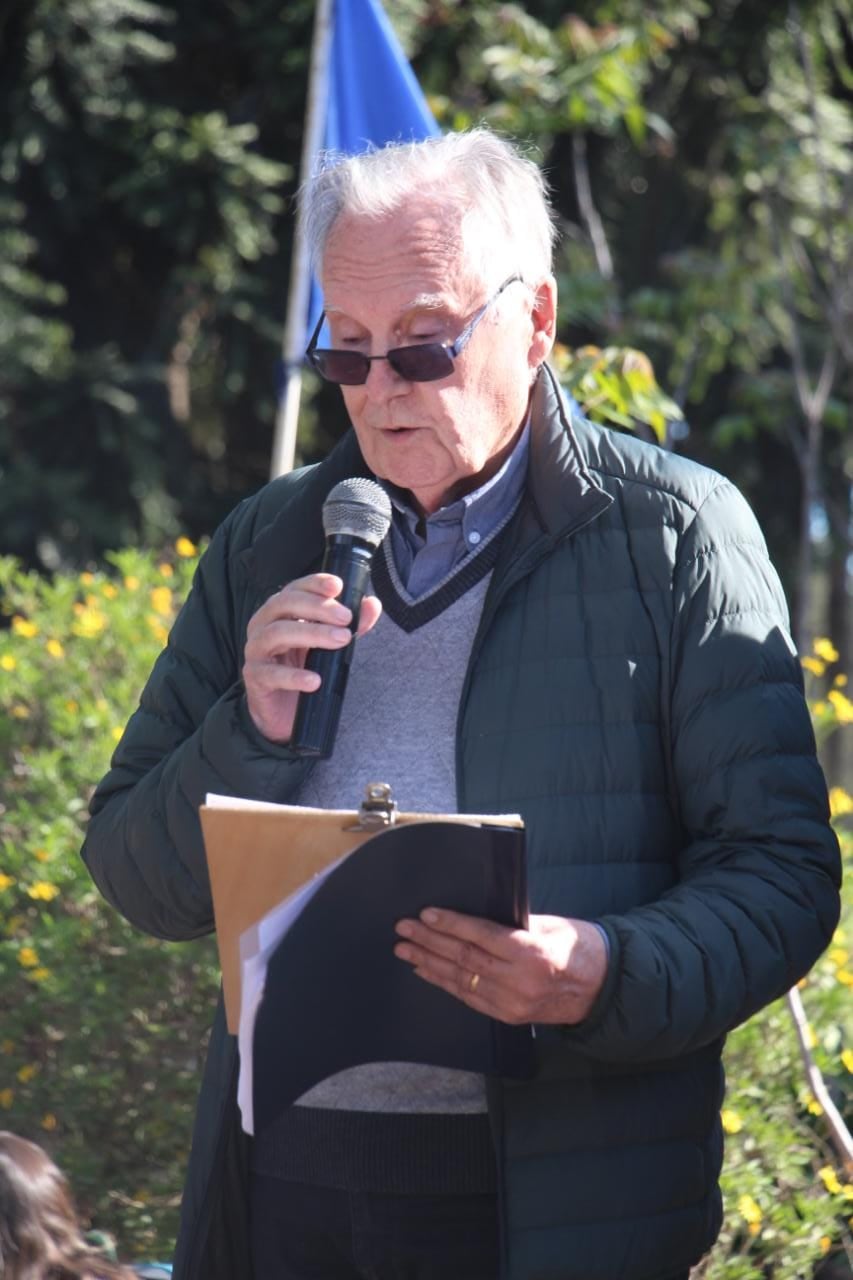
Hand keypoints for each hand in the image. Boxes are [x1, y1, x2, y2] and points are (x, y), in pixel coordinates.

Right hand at [242, 572, 381, 742]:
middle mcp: (263, 626)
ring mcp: (255, 651)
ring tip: (340, 640)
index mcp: (279, 612)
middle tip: (346, 618)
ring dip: (311, 633)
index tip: (338, 586)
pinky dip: (294, 676)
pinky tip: (315, 680)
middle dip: (317, 608)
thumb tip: (371, 604)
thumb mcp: (328, 644)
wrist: (285, 712)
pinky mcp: (255, 679)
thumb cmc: (304, 668)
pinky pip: (271, 674)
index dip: (314, 583)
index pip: (294, 589)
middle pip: (283, 604)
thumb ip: (348, 624)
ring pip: (276, 633)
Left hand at [394, 910, 607, 1025]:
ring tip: (406, 950)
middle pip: (464, 959)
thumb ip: (512, 923)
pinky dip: (446, 983)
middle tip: (403, 930)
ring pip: (462, 981)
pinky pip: (470, 998)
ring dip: (429, 964)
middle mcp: (519, 981)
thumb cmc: (578, 947)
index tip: (425, 914)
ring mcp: (512, 1003)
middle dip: (429, 943)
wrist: (603, 988)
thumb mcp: (549, 925)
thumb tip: (473, 916)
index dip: (450, 925)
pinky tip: (428, 971)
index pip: (480, 936)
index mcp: (531, 953)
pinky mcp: (509, 1017)